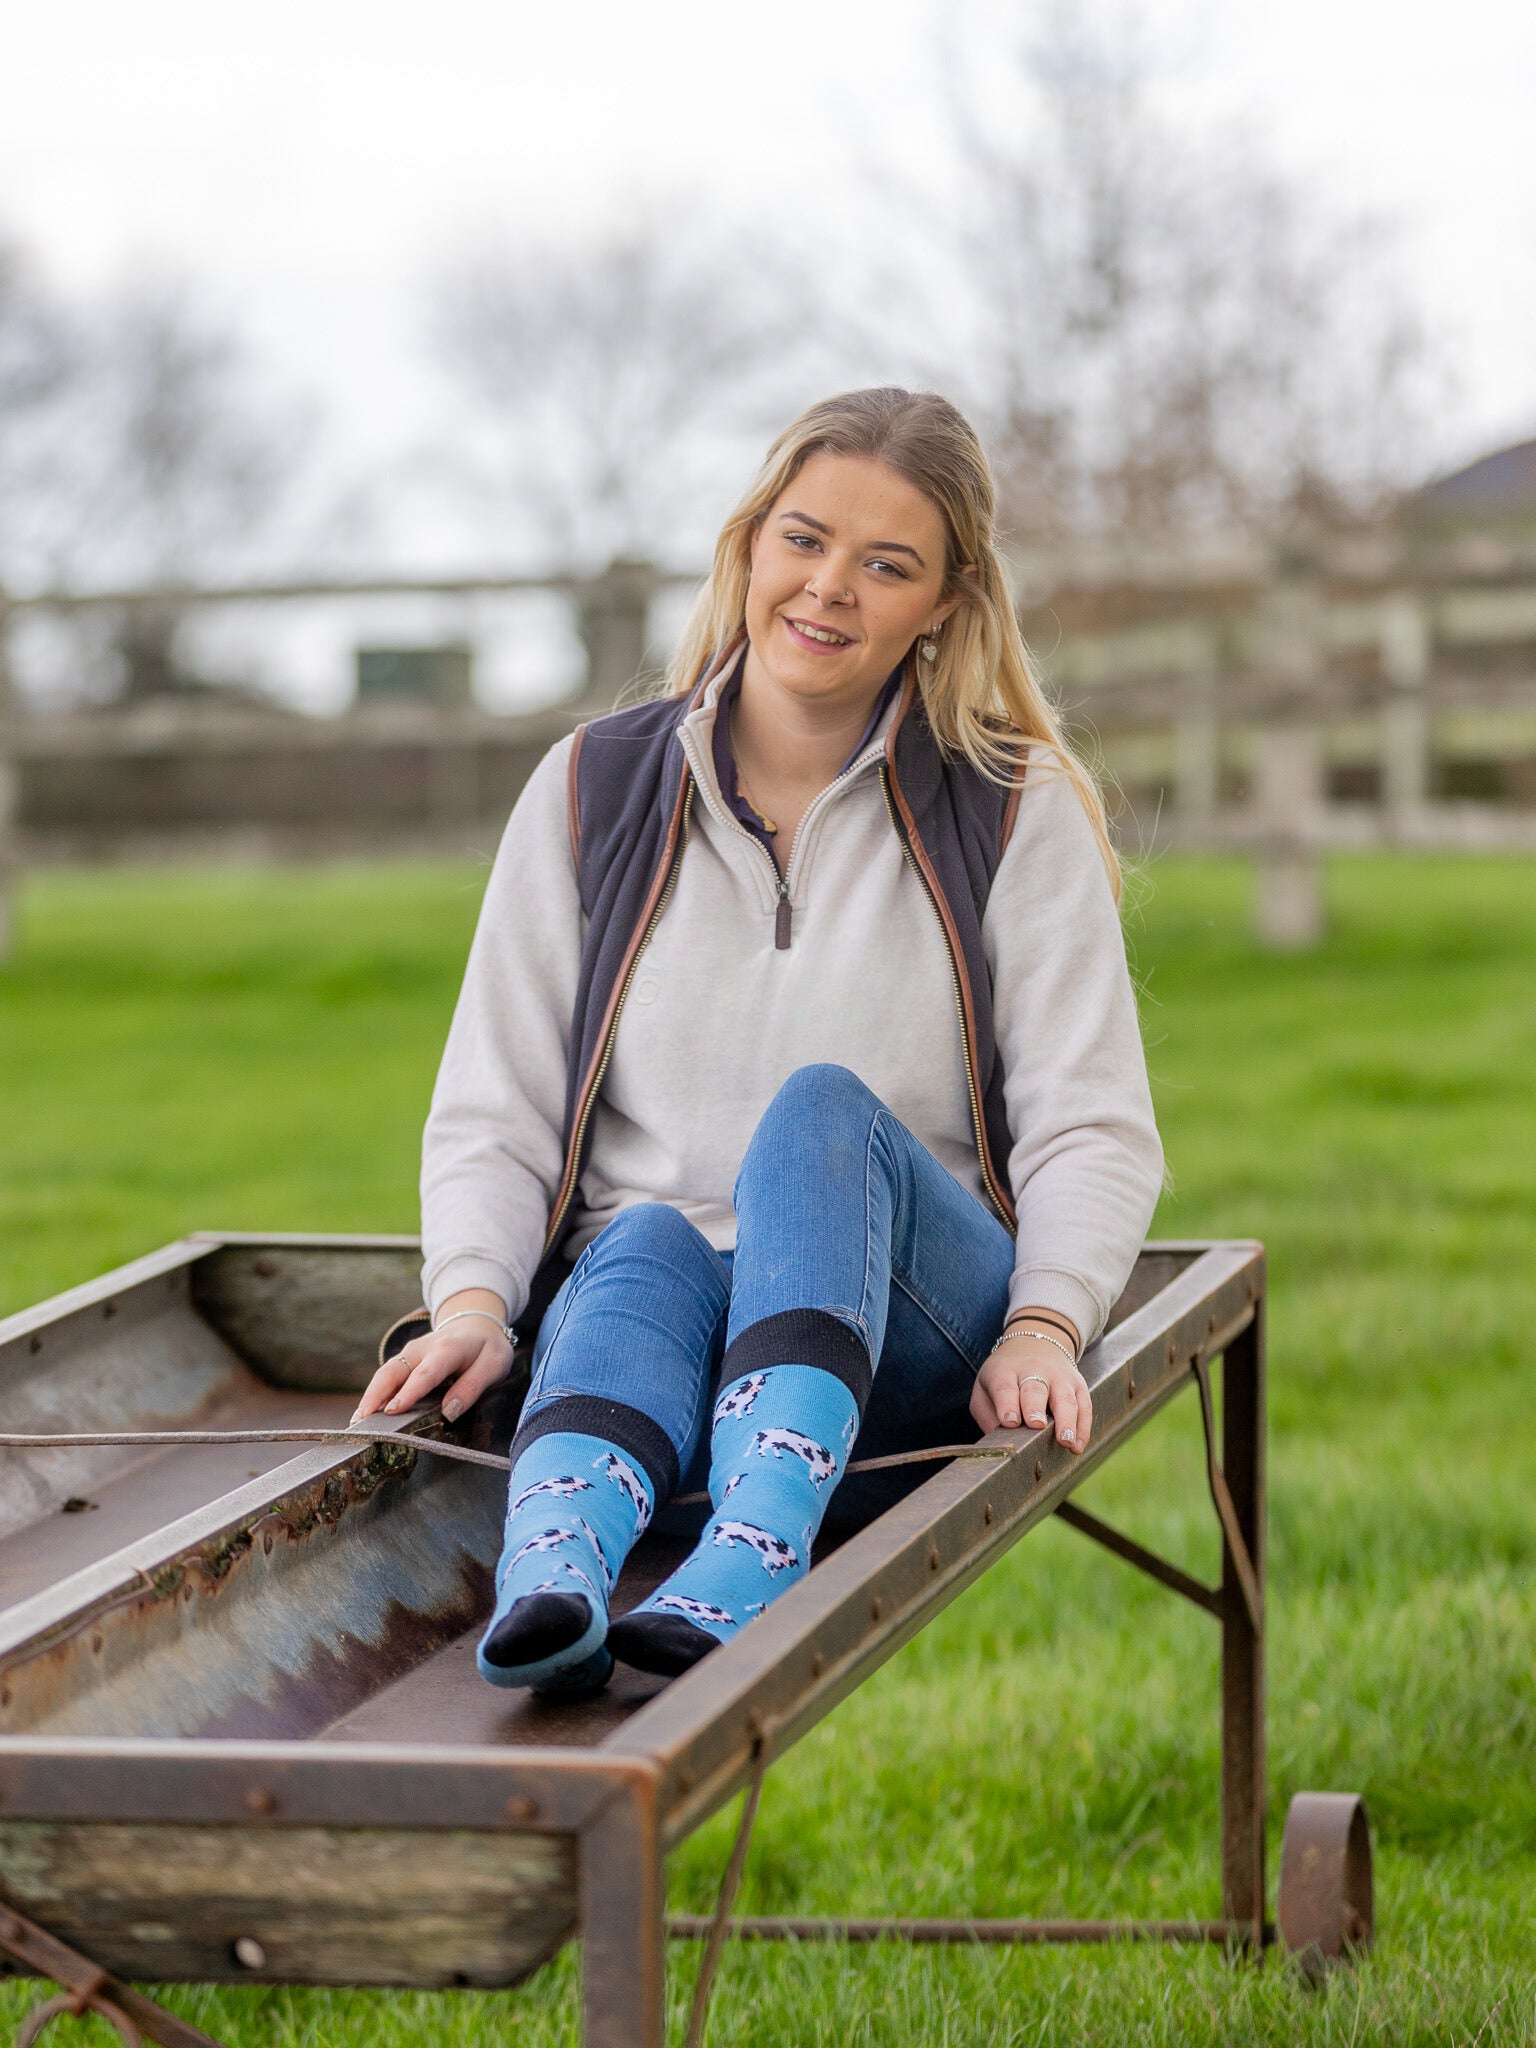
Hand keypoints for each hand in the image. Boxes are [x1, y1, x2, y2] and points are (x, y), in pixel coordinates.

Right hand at [352, 1291, 513, 1424]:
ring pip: (385, 1374)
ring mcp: (410, 1353)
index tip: (392, 1410)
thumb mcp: (493, 1364)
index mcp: (447, 1349)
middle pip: (393, 1371)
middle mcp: (422, 1349)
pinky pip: (386, 1377)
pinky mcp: (404, 1360)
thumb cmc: (486, 1348)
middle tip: (361, 1422)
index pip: (426, 1373)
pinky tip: (366, 1415)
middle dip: (375, 1395)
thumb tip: (449, 1411)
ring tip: (356, 1423)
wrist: (476, 1323)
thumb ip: (473, 1386)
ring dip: (369, 1397)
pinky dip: (374, 1395)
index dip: (408, 1392)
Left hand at [970, 1324, 1090, 1453]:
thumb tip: (1000, 1441)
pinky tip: (1078, 1445)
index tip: (1010, 1421)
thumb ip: (987, 1413)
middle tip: (1036, 1424)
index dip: (1007, 1404)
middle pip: (1035, 1390)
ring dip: (1066, 1421)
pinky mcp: (1078, 1385)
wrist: (1035, 1343)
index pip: (1005, 1387)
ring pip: (1065, 1399)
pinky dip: (1082, 1427)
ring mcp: (1059, 1377)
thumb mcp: (985, 1386)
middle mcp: (1034, 1371)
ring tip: (1065, 1441)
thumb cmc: (1005, 1375)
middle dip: (1035, 1408)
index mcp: (1005, 1371)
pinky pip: (1084, 1406)